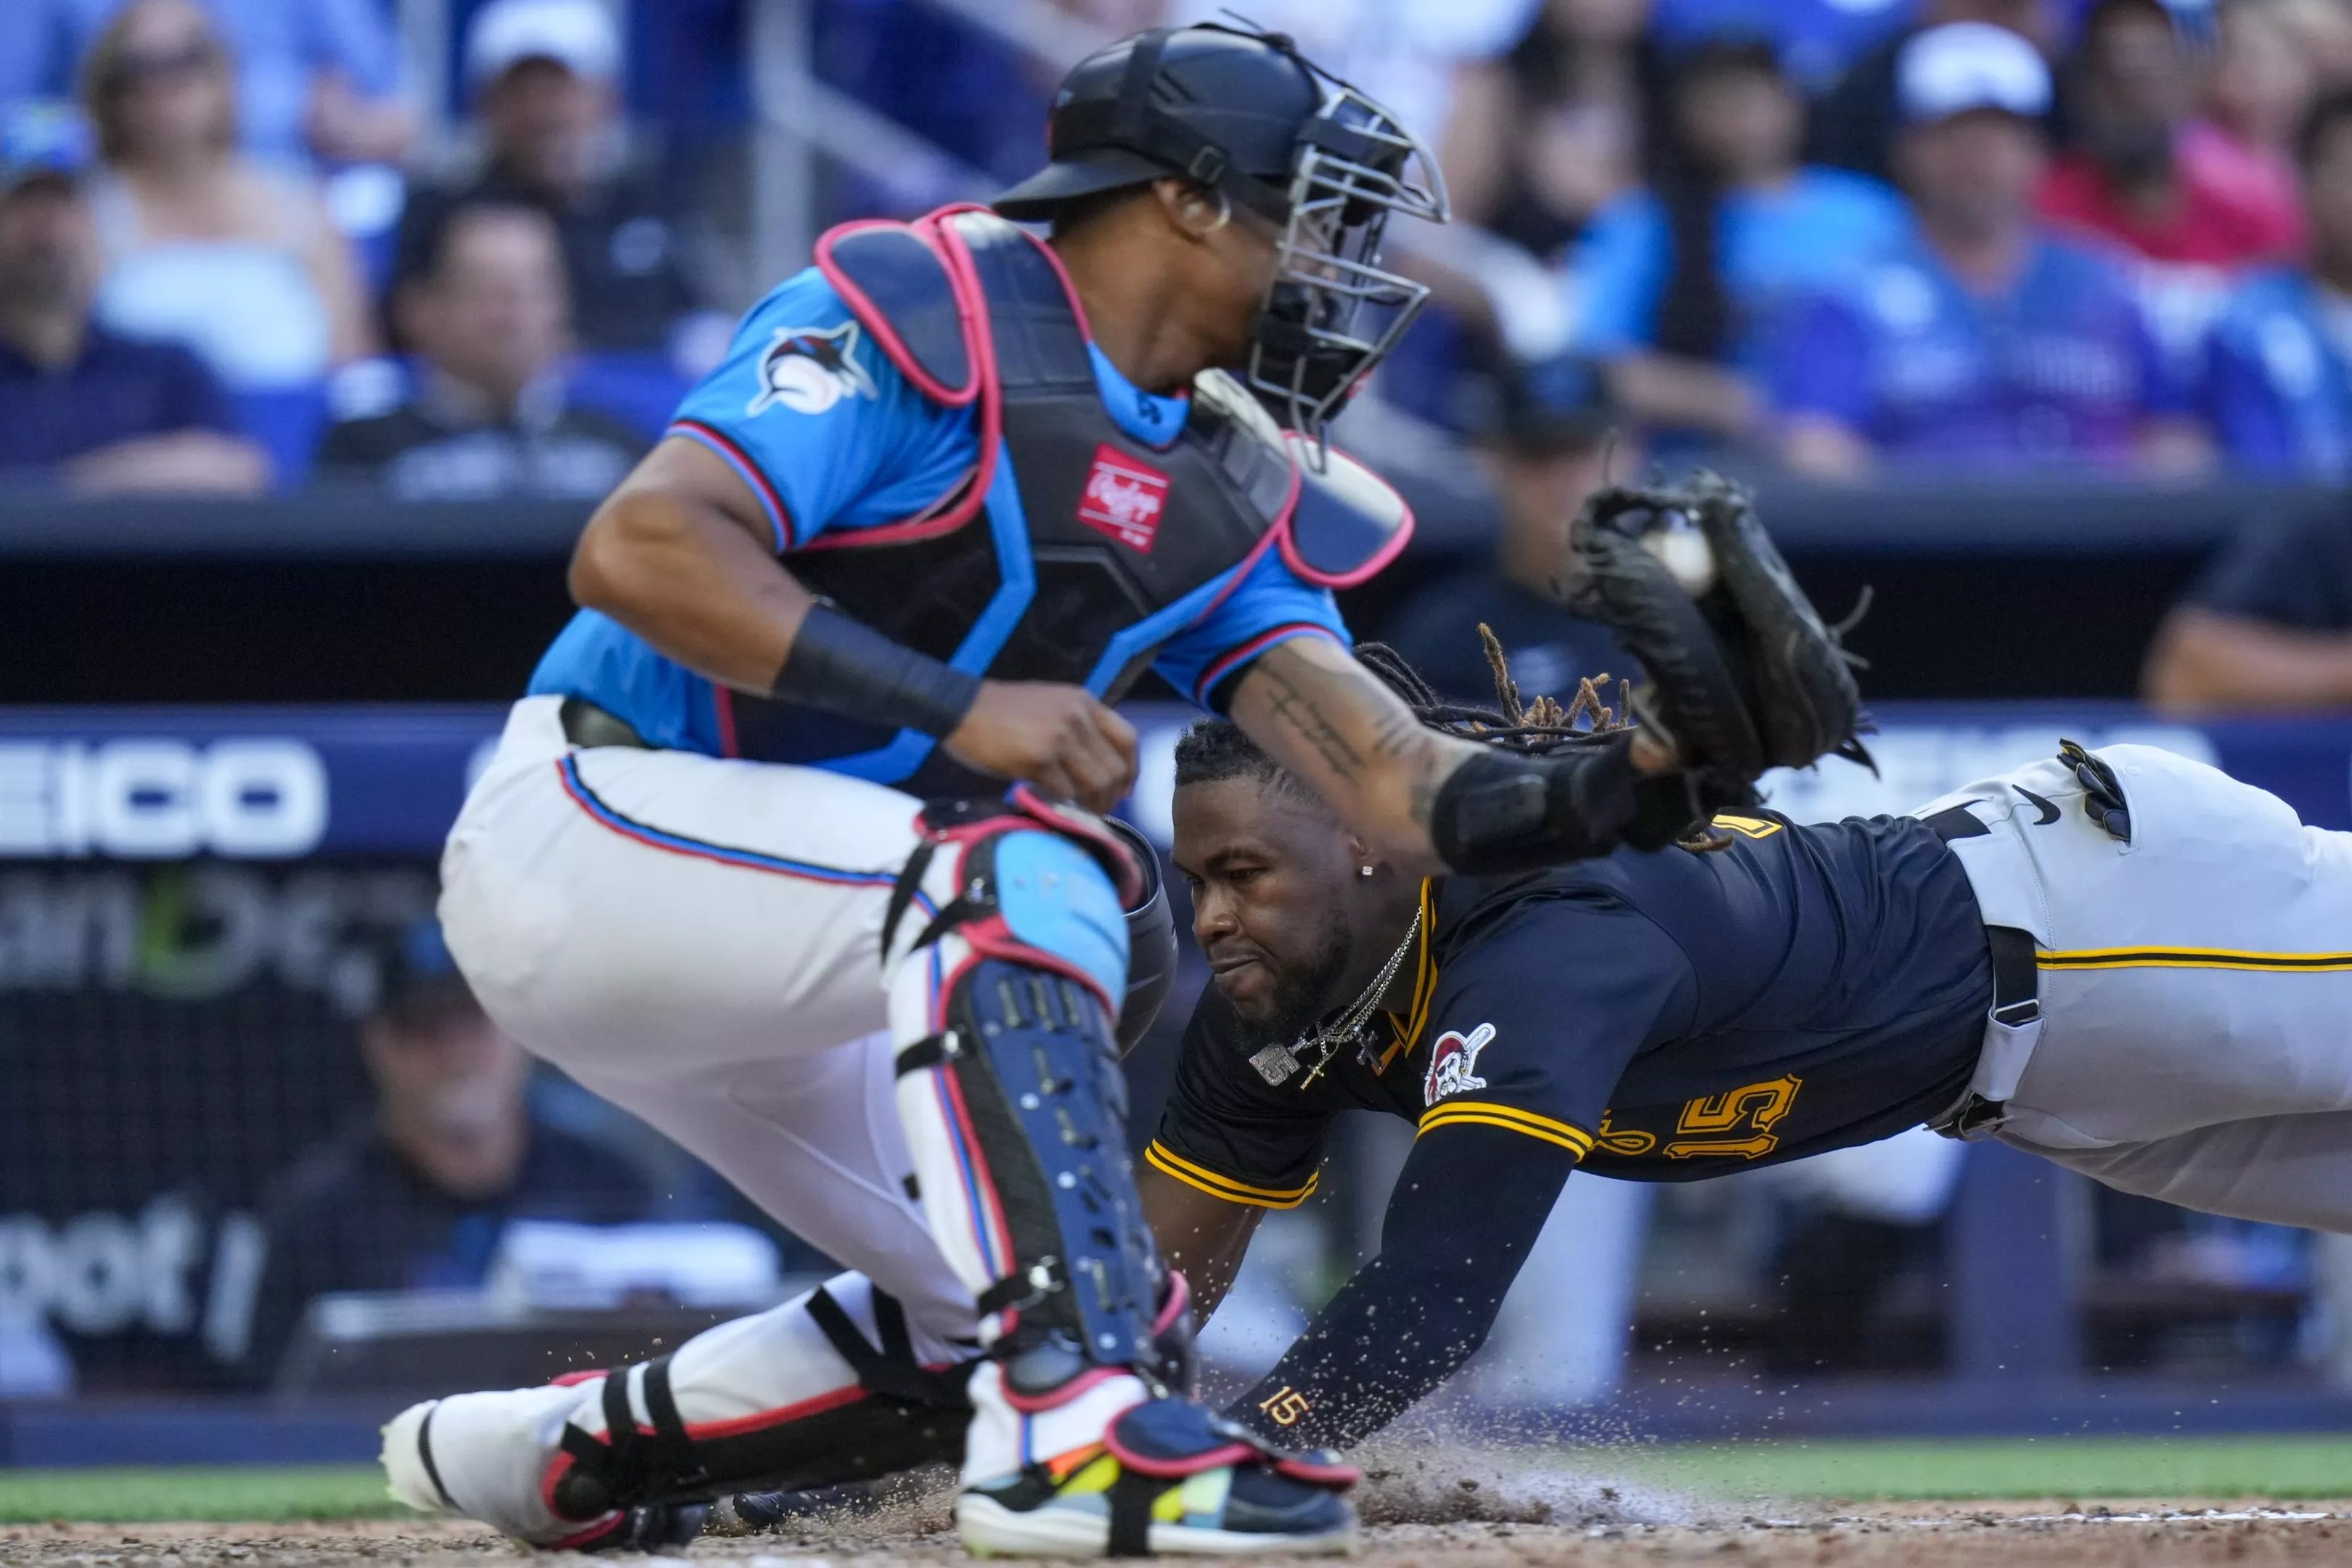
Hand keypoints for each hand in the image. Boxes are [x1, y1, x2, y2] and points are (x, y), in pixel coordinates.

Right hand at [943, 681, 1137, 811]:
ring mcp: (1060, 737)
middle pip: (1115, 767)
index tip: (1125, 789)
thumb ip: (1077, 726)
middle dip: (1112, 796)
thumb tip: (1096, 766)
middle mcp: (1078, 716)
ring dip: (1093, 805)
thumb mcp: (1050, 704)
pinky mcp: (1039, 758)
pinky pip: (1067, 792)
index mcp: (1084, 701)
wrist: (960, 707)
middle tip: (1099, 808)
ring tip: (1081, 812)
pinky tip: (1060, 810)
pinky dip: (1067, 806)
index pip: (1127, 739)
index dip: (1131, 770)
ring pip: (1096, 783)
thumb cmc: (1001, 710)